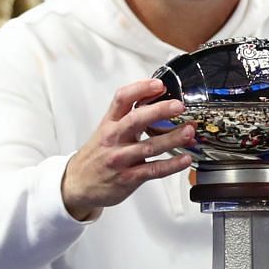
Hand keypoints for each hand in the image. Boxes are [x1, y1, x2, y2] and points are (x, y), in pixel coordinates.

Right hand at [60, 80, 193, 221]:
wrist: (78, 184)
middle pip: (136, 119)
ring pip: (149, 146)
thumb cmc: (97, 155)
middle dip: (159, 110)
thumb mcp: (106, 130)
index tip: (159, 84)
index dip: (141, 89)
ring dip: (172, 138)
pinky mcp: (128, 178)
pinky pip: (153, 170)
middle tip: (178, 106)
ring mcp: (121, 158)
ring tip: (189, 131)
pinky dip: (171, 165)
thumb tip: (158, 101)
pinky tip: (185, 159)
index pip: (122, 99)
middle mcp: (114, 138)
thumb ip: (128, 117)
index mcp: (109, 123)